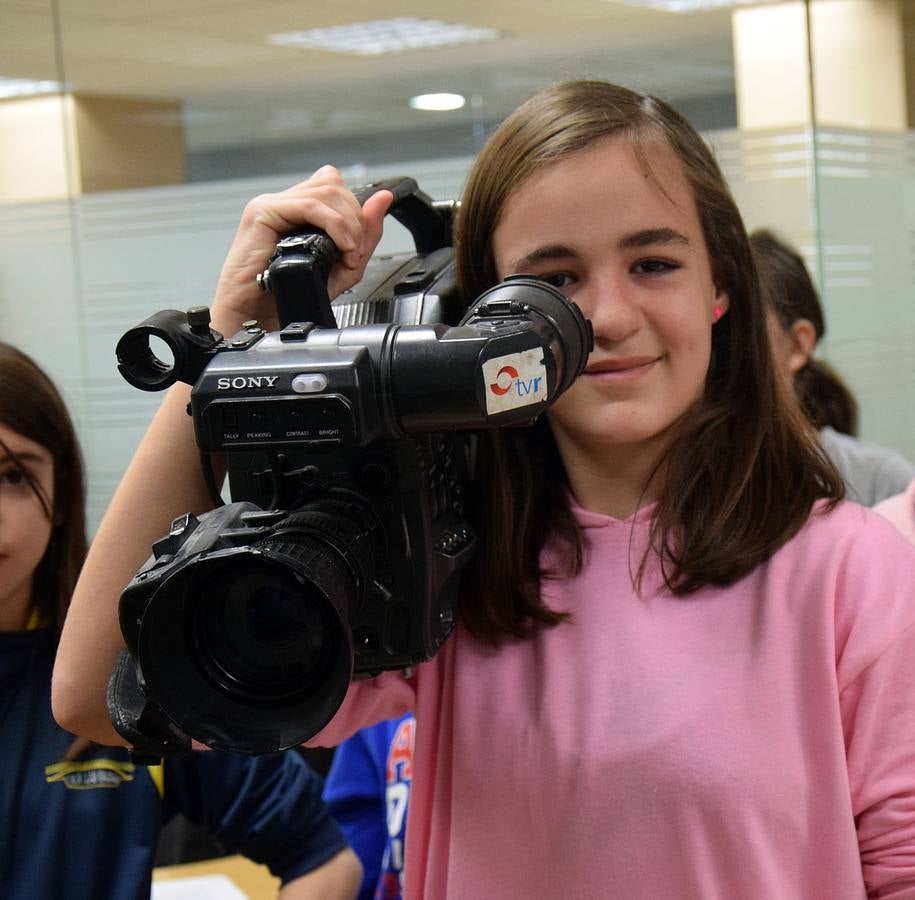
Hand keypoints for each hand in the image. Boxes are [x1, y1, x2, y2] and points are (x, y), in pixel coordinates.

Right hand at [210, 166, 393, 334]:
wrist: (255, 317)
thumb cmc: (287, 296)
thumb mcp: (341, 267)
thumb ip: (365, 233)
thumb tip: (383, 198)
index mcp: (298, 211)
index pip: (336, 186)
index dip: (356, 212)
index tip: (358, 248)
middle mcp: (285, 203)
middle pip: (335, 185)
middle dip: (356, 220)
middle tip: (354, 254)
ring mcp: (272, 204)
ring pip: (327, 190)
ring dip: (348, 224)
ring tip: (347, 254)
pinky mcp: (263, 212)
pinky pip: (310, 205)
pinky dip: (334, 226)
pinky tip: (339, 248)